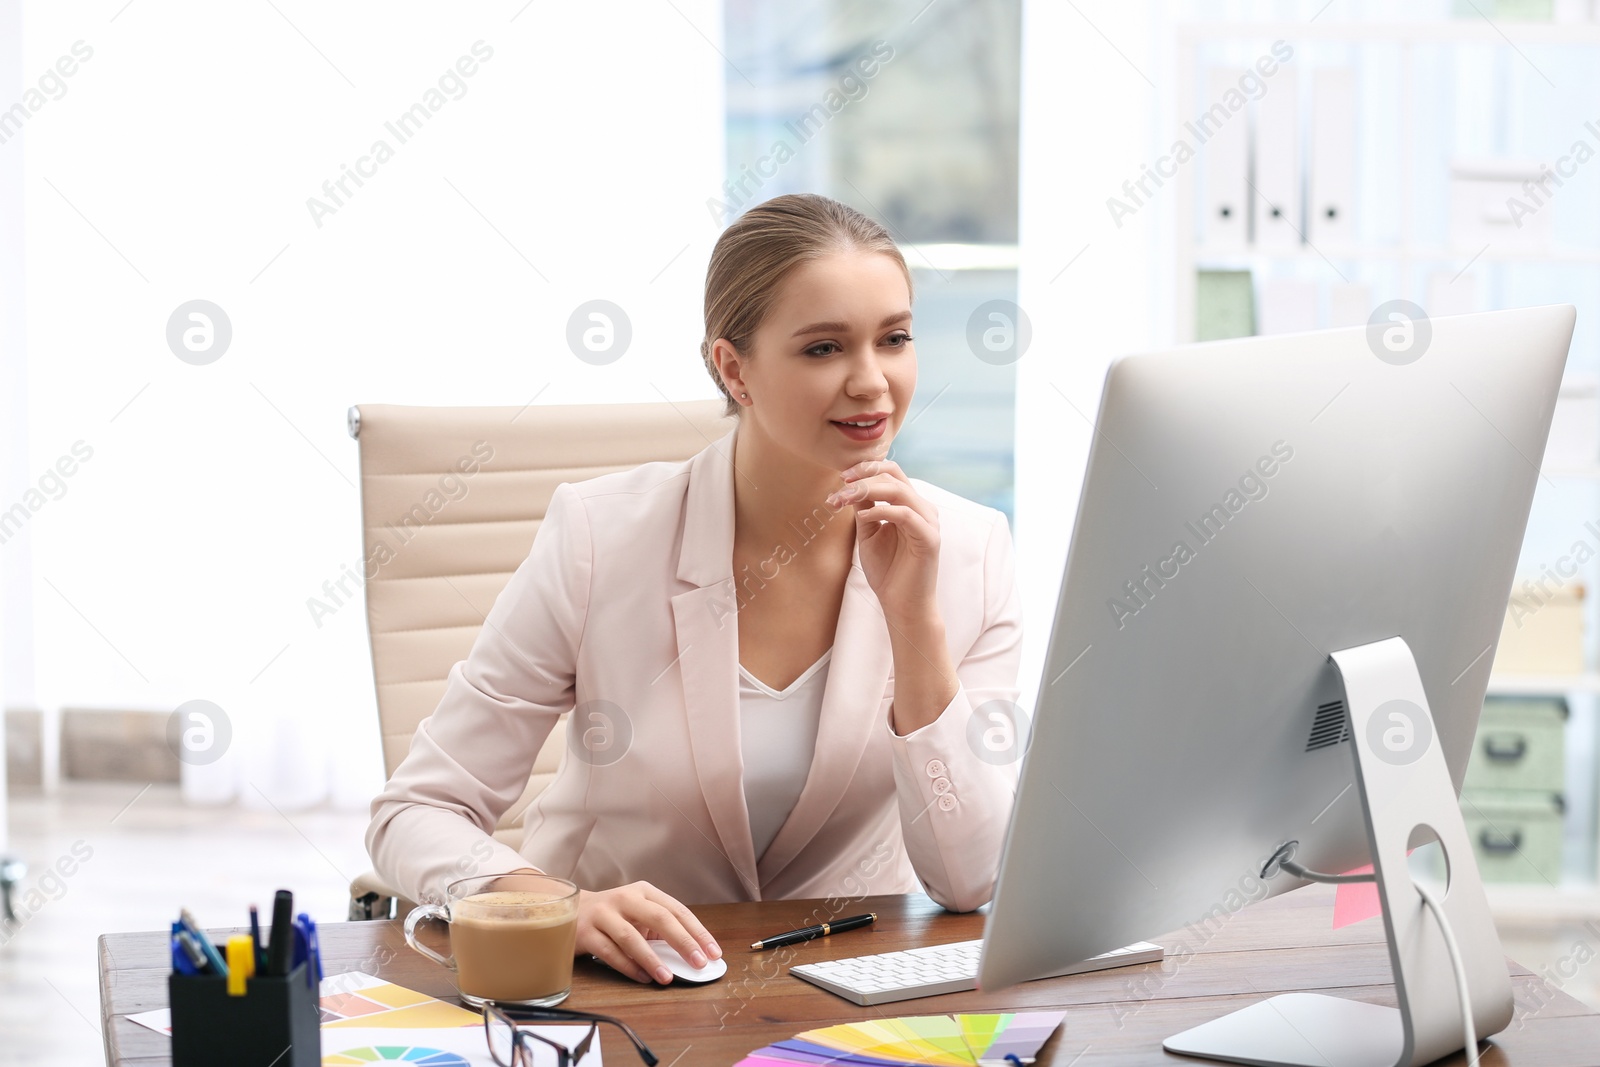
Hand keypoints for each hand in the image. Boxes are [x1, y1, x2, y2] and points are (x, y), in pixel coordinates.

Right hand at [574, 880, 722, 983]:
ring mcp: (603, 914)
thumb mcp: (638, 914)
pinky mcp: (585, 932)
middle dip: (682, 942)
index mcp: (644, 891)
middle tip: (699, 963)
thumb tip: (690, 956)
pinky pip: (609, 952)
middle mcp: (625, 898)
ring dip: (652, 959)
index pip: (677, 910)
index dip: (697, 932)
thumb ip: (659, 929)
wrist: (570, 910)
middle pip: (659, 918)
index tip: (713, 952)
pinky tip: (643, 978)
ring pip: (631, 937)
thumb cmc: (612, 916)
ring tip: (667, 977)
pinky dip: (628, 967)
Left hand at [827, 459, 940, 623]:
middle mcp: (922, 509)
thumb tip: (851, 484)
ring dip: (868, 490)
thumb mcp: (869, 532)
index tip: (842, 477)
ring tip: (845, 498)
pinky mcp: (929, 539)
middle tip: (841, 484)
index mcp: (910, 505)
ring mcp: (928, 523)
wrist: (901, 604)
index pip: (891, 473)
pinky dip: (881, 512)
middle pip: (894, 476)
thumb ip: (864, 508)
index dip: (866, 468)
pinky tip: (863, 518)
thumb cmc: (887, 570)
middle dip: (864, 476)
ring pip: (899, 491)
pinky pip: (905, 515)